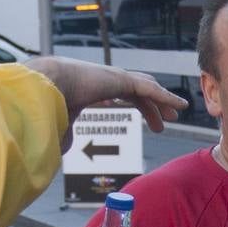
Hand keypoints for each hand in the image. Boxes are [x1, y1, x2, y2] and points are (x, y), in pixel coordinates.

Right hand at [25, 57, 187, 149]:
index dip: (139, 108)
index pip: (124, 96)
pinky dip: (166, 97)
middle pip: (140, 92)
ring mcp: (117, 77)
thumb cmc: (50, 104)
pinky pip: (151, 90)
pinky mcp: (123, 79)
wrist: (47, 86)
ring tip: (178, 112)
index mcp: (97, 87)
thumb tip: (61, 149)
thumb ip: (65, 135)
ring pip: (149, 89)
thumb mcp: (61, 124)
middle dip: (155, 105)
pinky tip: (179, 105)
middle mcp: (109, 80)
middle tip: (168, 119)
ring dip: (164, 101)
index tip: (147, 120)